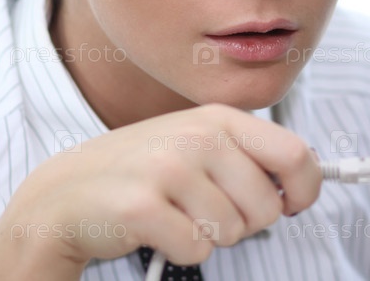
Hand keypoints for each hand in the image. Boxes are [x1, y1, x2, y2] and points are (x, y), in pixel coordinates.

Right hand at [0, 104, 321, 279]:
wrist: (64, 194)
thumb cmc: (141, 172)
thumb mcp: (197, 145)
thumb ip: (246, 154)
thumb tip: (304, 180)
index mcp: (218, 118)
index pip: (294, 153)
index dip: (304, 188)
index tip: (292, 204)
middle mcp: (197, 136)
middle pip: (267, 205)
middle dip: (245, 222)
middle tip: (207, 210)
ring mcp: (168, 168)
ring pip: (233, 231)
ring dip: (209, 235)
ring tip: (175, 214)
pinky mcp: (142, 205)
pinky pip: (197, 248)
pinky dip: (182, 249)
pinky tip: (157, 229)